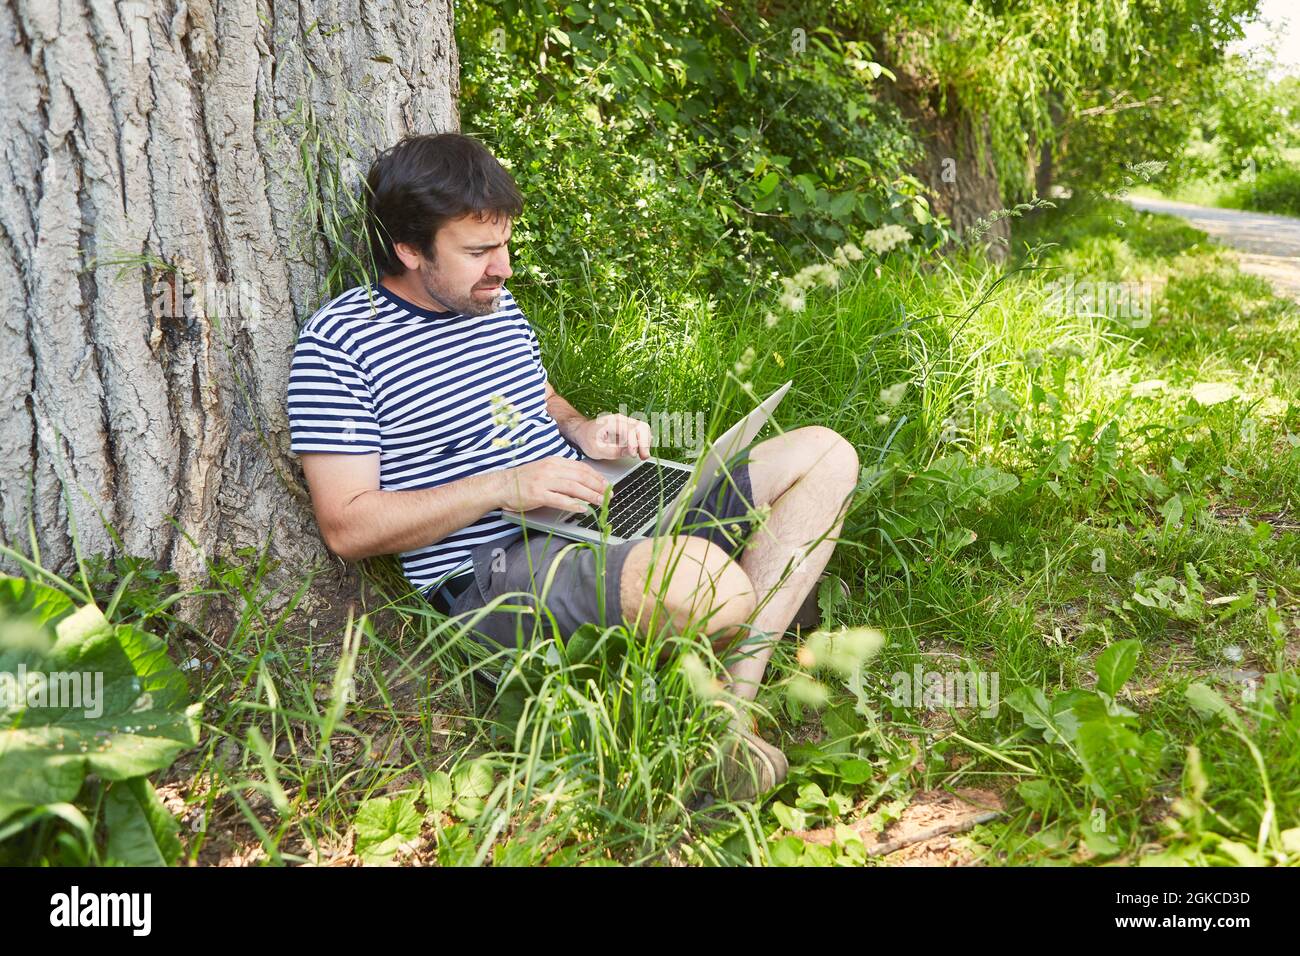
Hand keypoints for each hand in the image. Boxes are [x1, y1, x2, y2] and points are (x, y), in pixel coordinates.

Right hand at [495, 456, 609, 512]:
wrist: (501, 485)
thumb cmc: (524, 480)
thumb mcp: (545, 470)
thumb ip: (562, 474)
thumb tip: (583, 482)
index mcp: (554, 462)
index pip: (581, 468)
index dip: (597, 477)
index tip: (607, 485)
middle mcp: (551, 469)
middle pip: (580, 477)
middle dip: (597, 487)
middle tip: (609, 496)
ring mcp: (544, 481)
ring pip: (573, 487)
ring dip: (590, 495)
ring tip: (600, 502)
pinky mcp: (537, 494)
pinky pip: (559, 499)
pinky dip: (573, 504)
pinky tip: (582, 508)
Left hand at [577, 413, 651, 460]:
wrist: (582, 431)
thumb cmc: (587, 439)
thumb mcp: (595, 449)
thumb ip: (612, 451)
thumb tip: (628, 452)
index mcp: (611, 422)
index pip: (630, 430)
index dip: (634, 443)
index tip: (632, 454)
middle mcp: (621, 419)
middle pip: (641, 427)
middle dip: (644, 443)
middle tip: (643, 457)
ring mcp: (625, 421)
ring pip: (644, 428)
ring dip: (646, 442)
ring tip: (642, 455)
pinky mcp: (628, 425)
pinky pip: (642, 430)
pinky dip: (645, 440)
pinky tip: (642, 449)